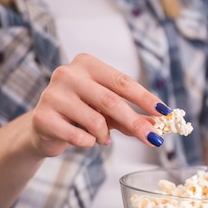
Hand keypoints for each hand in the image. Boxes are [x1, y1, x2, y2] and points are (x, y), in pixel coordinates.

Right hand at [30, 53, 167, 157]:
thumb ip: (132, 115)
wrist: (45, 128)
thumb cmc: (82, 115)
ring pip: (95, 121)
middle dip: (136, 123)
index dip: (145, 98)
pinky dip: (89, 143)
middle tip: (154, 139)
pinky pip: (79, 137)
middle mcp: (68, 74)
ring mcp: (52, 94)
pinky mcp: (42, 117)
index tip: (165, 112)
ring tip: (101, 137)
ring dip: (105, 135)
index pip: (123, 82)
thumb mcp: (109, 112)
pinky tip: (84, 139)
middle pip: (111, 101)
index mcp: (87, 64)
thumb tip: (159, 124)